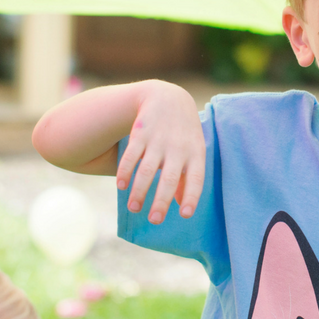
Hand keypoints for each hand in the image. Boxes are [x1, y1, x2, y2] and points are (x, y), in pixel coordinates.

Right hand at [115, 81, 205, 223]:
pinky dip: (125, 171)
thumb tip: (183, 207)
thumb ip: (188, 178)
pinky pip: (132, 155)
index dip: (191, 196)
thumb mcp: (193, 151)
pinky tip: (121, 186)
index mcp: (195, 154)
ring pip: (148, 170)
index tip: (185, 215)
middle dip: (161, 201)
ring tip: (134, 208)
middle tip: (155, 220)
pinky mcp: (141, 133)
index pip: (196, 179)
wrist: (168, 97)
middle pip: (170, 179)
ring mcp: (159, 140)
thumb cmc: (184, 133)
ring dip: (140, 191)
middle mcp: (178, 148)